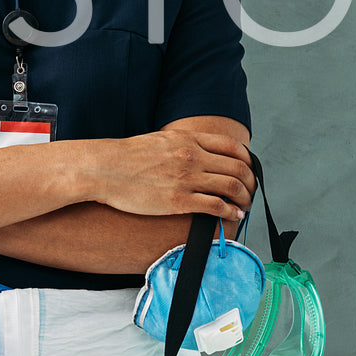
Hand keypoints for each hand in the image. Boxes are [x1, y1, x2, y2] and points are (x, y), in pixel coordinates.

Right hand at [76, 130, 254, 221]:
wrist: (105, 168)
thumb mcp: (160, 140)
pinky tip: (233, 215)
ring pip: (231, 187)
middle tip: (250, 191)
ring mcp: (187, 178)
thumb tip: (198, 153)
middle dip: (250, 182)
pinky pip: (215, 206)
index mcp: (188, 139)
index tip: (248, 170)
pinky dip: (230, 211)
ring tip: (245, 205)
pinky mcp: (179, 200)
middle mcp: (192, 156)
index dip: (246, 160)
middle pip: (237, 168)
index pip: (232, 146)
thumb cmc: (127, 156)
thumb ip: (183, 145)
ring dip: (244, 197)